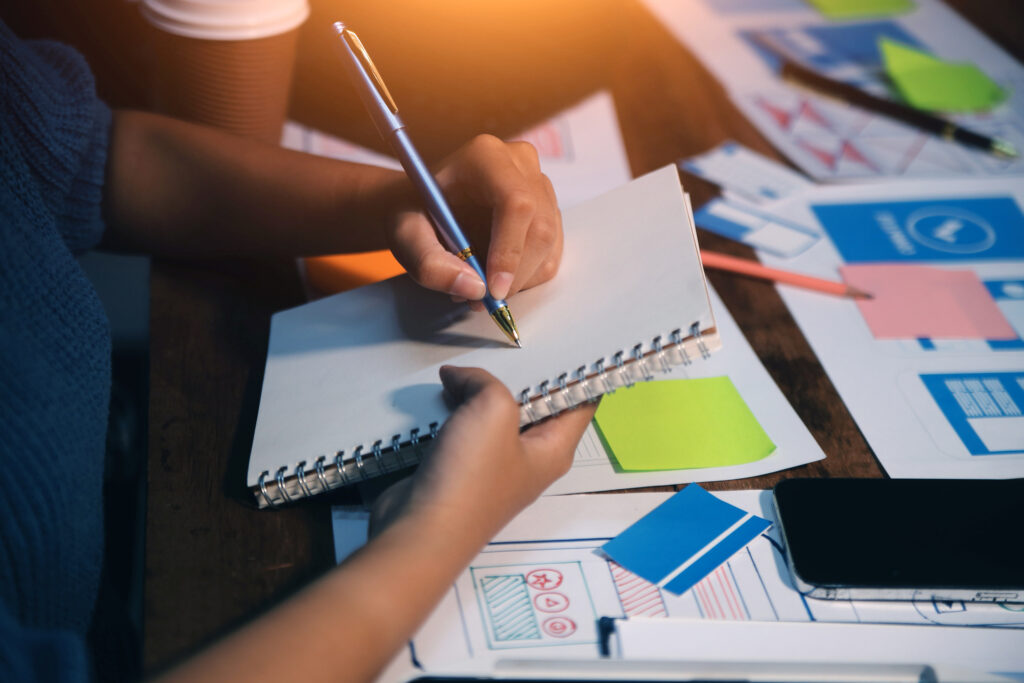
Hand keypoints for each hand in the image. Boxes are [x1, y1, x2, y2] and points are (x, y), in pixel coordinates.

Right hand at [371, 365, 595, 540]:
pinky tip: (441, 392)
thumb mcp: (492, 411)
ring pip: (495, 416)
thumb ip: (484, 381)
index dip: (578, 373)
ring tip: (465, 366)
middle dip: (520, 376)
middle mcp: (530, 459)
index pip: (581, 404)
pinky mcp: (462, 470)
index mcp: (553, 450)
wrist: (420, 530)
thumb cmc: (471, 475)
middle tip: (505, 344)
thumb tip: (457, 377)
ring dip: (480, 392)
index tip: (567, 340)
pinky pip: (466, 430)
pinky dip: (456, 410)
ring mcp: (495, 467)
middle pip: (535, 406)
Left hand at [383, 135, 562, 304]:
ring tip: (478, 285)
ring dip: (519, 279)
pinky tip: (494, 275)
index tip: (492, 290)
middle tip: (481, 299)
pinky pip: (551, 252)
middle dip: (515, 275)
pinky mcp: (548, 208)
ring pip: (549, 245)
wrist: (421, 205)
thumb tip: (475, 289)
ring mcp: (539, 184)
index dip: (510, 250)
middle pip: (539, 229)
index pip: (516, 203)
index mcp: (485, 157)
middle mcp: (520, 163)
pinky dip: (526, 276)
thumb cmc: (412, 213)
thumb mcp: (405, 237)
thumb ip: (430, 264)